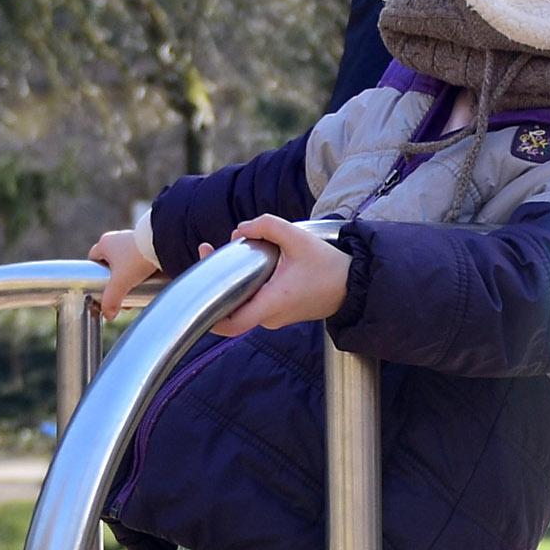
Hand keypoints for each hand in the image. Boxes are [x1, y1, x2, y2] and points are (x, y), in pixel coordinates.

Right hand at [91, 224, 158, 320]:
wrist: (165, 244)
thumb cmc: (138, 259)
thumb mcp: (121, 283)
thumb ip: (111, 300)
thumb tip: (108, 315)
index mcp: (105, 243)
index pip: (93, 259)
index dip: (94, 273)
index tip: (100, 286)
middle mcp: (117, 238)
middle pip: (111, 263)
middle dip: (114, 280)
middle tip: (120, 293)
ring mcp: (133, 239)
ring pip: (126, 262)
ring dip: (129, 276)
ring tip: (135, 290)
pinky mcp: (148, 242)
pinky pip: (140, 258)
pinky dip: (141, 269)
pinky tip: (148, 281)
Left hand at [221, 213, 350, 331]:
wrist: (353, 286)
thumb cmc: (329, 266)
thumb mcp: (298, 237)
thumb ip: (266, 225)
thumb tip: (238, 231)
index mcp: (273, 302)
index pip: (232, 323)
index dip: (209, 316)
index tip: (196, 292)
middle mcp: (271, 316)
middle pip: (231, 306)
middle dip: (216, 281)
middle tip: (208, 250)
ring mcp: (275, 318)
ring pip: (243, 302)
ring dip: (233, 280)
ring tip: (232, 251)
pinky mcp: (280, 313)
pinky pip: (255, 301)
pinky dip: (246, 284)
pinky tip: (248, 263)